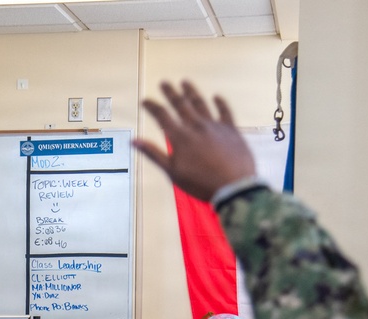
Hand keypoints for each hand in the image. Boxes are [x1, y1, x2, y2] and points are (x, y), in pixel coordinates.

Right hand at [133, 81, 255, 201]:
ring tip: (185, 82)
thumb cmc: (200, 183)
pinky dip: (220, 103)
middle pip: (181, 105)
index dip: (152, 106)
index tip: (145, 100)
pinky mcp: (231, 130)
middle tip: (164, 83)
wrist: (233, 187)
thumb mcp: (172, 172)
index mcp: (180, 138)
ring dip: (192, 92)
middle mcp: (196, 127)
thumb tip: (134, 141)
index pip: (162, 116)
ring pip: (201, 104)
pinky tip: (216, 96)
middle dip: (171, 93)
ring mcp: (215, 126)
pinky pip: (225, 112)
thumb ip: (154, 154)